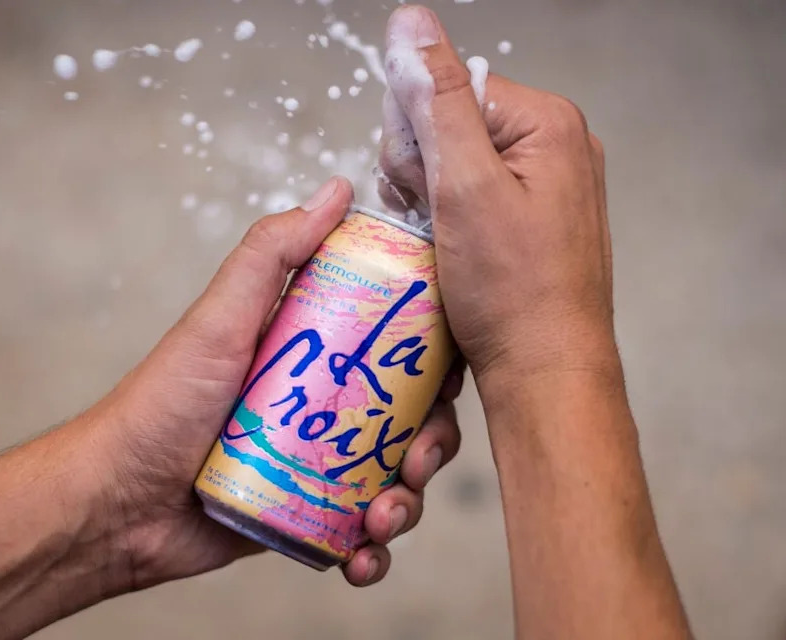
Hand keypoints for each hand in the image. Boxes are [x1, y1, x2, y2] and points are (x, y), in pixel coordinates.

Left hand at [83, 176, 463, 588]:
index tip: (450, 375)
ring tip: (382, 517)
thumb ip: (272, 254)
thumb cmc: (162, 402)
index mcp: (317, 352)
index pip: (397, 348)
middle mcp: (324, 406)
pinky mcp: (305, 518)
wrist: (117, 504)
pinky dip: (372, 552)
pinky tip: (361, 559)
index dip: (436, 360)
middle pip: (409, 419)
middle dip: (430, 443)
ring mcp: (317, 464)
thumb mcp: (220, 318)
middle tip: (415, 460)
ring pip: (393, 480)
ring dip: (407, 503)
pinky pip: (358, 535)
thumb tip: (336, 190)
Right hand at [380, 5, 617, 396]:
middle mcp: (556, 146)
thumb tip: (409, 23)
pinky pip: (469, 196)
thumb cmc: (512, 290)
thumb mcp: (463, 185)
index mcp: (548, 123)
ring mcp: (547, 185)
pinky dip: (447, 220)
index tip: (421, 190)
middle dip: (423, 171)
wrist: (544, 370)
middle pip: (449, 123)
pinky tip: (453, 251)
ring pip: (453, 163)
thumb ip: (434, 100)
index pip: (447, 89)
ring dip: (429, 199)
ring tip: (445, 243)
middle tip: (436, 221)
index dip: (417, 139)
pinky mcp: (532, 219)